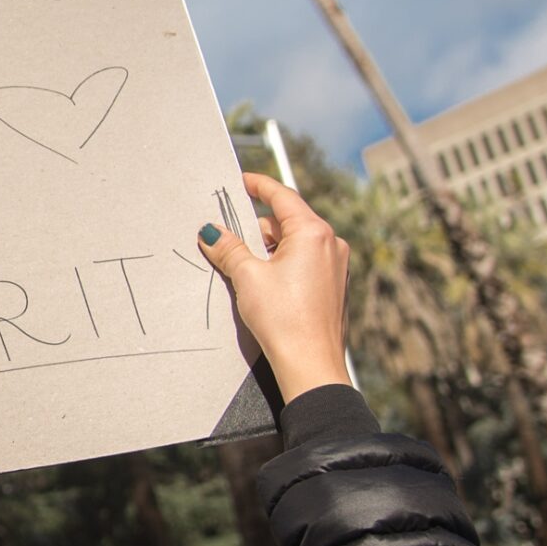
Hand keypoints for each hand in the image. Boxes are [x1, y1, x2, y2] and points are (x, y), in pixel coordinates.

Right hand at [197, 172, 351, 399]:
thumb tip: (211, 232)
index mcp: (313, 233)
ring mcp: (336, 266)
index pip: (282, 196)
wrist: (311, 364)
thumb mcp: (247, 278)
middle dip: (257, 228)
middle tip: (230, 238)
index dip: (259, 185)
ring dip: (269, 250)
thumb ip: (228, 249)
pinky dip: (283, 264)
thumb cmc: (284, 320)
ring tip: (244, 269)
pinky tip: (264, 284)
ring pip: (295, 244)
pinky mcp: (334, 286)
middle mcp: (331, 244)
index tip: (242, 181)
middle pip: (287, 221)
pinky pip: (305, 262)